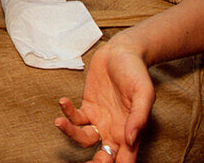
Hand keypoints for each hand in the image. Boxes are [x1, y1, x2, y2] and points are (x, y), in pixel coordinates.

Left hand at [54, 39, 154, 161]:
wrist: (121, 52)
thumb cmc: (136, 72)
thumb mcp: (144, 92)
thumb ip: (139, 117)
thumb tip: (131, 140)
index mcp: (130, 132)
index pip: (125, 160)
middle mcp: (114, 130)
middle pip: (103, 157)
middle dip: (93, 162)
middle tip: (81, 162)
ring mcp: (99, 120)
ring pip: (83, 139)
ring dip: (70, 134)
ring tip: (59, 123)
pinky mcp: (87, 107)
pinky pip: (75, 118)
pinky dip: (67, 113)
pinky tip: (63, 101)